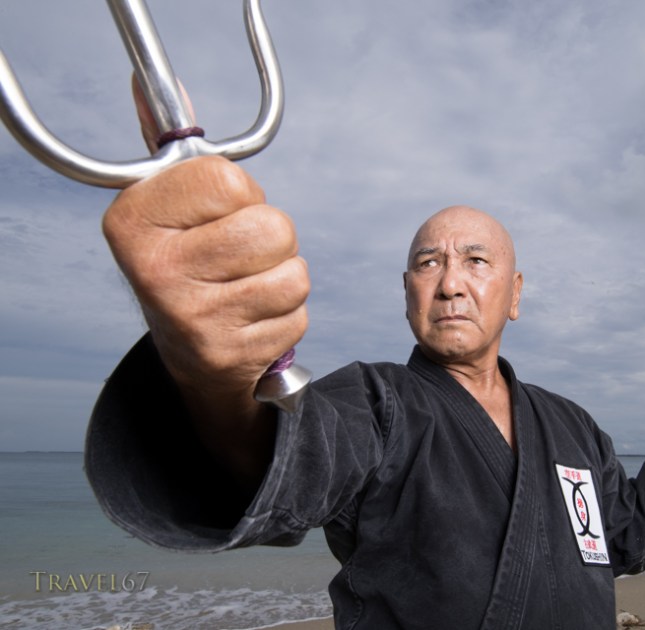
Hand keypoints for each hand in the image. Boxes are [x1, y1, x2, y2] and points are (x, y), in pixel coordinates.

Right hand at [101, 79, 308, 486]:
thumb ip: (176, 148)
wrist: (189, 354)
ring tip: (248, 286)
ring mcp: (192, 318)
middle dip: (271, 237)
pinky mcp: (228, 354)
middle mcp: (154, 270)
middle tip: (239, 254)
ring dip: (284, 276)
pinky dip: (287, 315)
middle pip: (272, 227)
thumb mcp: (170, 206)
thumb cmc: (190, 265)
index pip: (229, 179)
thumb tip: (156, 85)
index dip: (240, 193)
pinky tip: (254, 318)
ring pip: (294, 272)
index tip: (218, 213)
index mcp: (133, 220)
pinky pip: (298, 314)